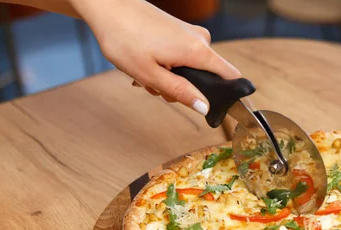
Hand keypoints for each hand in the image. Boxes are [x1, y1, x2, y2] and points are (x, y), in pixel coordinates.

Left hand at [74, 0, 240, 114]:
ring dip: (170, 78)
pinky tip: (146, 61)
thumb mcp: (151, 75)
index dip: (228, 96)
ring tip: (145, 72)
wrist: (107, 6)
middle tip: (155, 87)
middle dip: (183, 89)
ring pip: (191, 69)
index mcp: (198, 52)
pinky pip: (182, 57)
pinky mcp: (180, 31)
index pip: (232, 77)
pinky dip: (166, 65)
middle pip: (207, 78)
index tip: (214, 108)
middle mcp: (200, 40)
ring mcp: (190, 34)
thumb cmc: (124, 38)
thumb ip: (181, 93)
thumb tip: (205, 107)